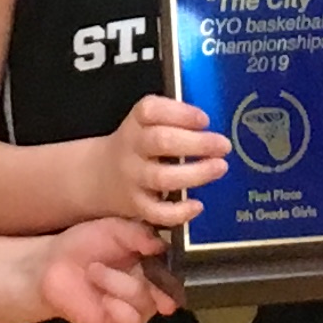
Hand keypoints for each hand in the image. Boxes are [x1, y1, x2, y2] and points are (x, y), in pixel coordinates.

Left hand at [35, 216, 169, 322]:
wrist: (52, 265)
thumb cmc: (84, 244)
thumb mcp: (114, 229)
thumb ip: (139, 234)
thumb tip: (161, 245)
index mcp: (153, 265)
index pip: (175, 270)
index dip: (174, 266)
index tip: (163, 256)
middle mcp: (149, 289)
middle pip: (168, 290)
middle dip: (153, 279)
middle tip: (136, 265)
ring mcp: (136, 310)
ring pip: (146, 303)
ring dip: (120, 284)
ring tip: (94, 271)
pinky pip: (132, 322)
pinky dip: (118, 307)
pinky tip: (104, 298)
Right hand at [103, 94, 228, 227]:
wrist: (99, 176)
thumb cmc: (137, 146)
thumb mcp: (146, 123)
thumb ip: (175, 119)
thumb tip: (214, 128)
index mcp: (137, 122)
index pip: (151, 110)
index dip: (180, 113)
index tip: (205, 119)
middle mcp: (133, 148)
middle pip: (161, 141)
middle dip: (197, 143)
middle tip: (223, 145)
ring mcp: (133, 178)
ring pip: (162, 177)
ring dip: (195, 173)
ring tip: (220, 167)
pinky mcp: (136, 205)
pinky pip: (156, 212)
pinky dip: (179, 212)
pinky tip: (197, 205)